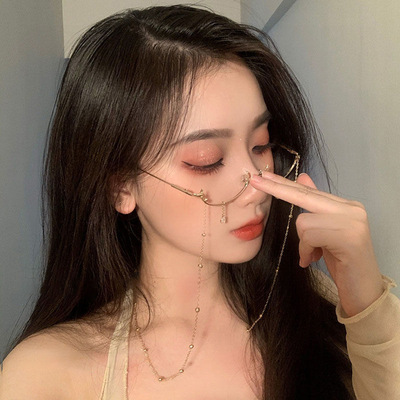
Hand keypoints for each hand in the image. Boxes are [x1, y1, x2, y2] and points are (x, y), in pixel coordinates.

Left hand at [251, 171, 383, 316]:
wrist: (363, 290)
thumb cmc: (342, 261)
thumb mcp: (324, 232)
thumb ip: (315, 207)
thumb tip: (302, 179)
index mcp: (346, 206)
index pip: (309, 191)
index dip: (285, 183)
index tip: (264, 176)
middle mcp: (352, 208)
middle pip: (305, 196)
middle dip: (277, 189)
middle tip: (254, 180)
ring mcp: (353, 221)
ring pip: (303, 221)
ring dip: (302, 242)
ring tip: (313, 254)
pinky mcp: (349, 237)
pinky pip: (309, 236)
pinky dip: (306, 251)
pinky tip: (313, 260)